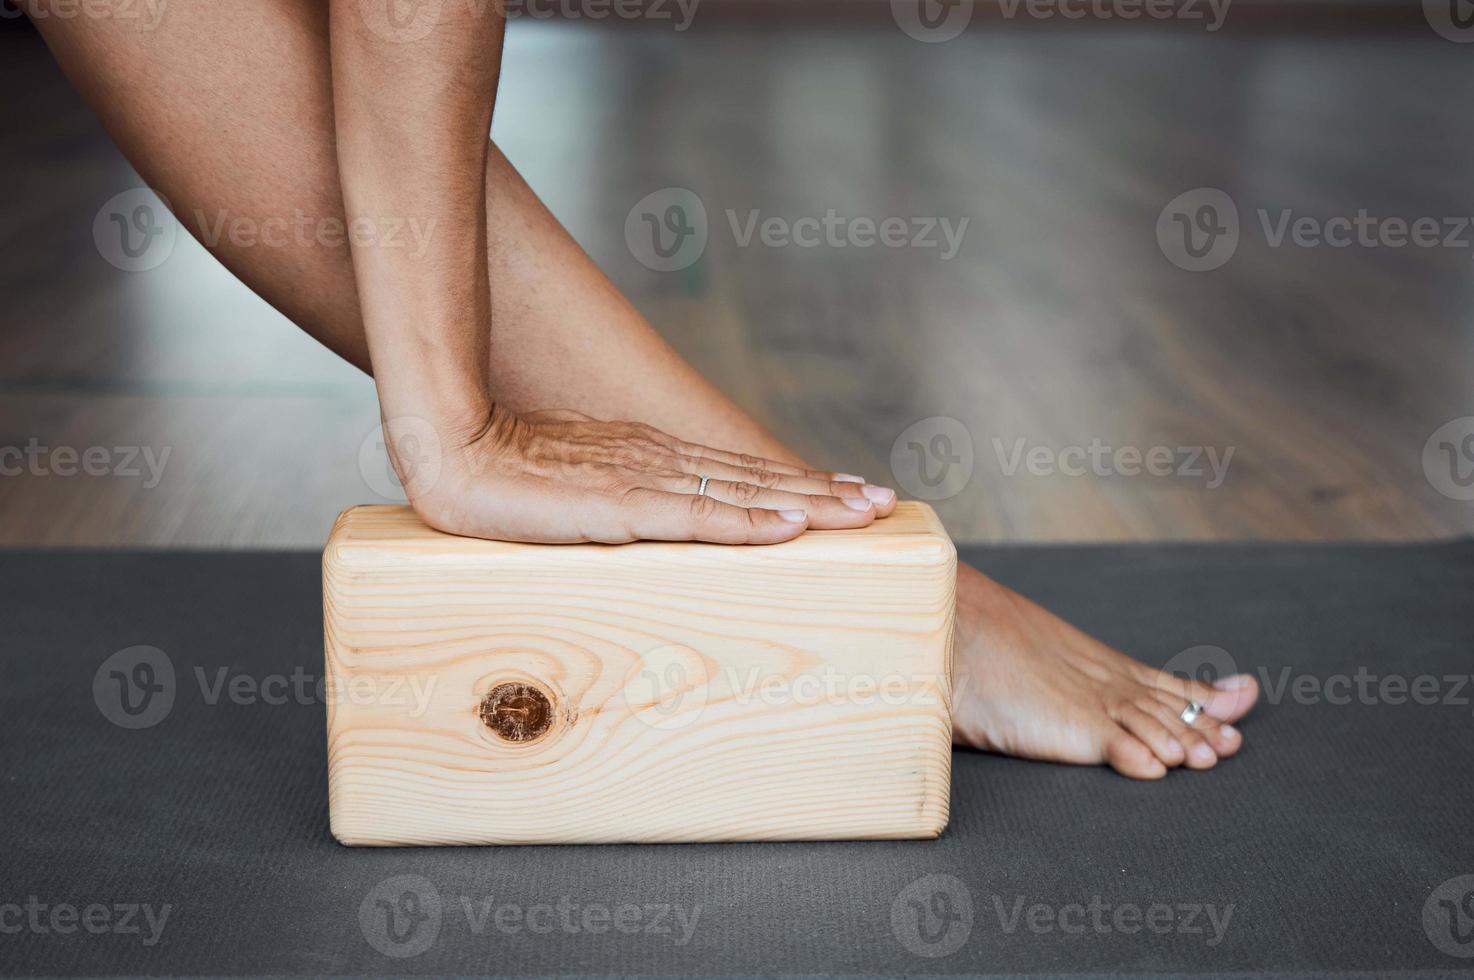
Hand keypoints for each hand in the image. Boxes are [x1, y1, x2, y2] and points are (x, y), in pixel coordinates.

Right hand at [385, 406, 897, 544]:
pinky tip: (790, 528)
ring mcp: (643, 478)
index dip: (796, 483)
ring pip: (743, 493)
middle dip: (825, 491)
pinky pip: (698, 517)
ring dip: (809, 503)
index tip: (847, 493)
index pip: (738, 473)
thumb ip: (615, 505)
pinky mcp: (619, 504)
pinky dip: (749, 522)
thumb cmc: (499, 474)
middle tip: (882, 500)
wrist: (449, 450)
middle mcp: (659, 460)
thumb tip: (645, 526)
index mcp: (649, 456)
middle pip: (757, 478)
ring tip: (863, 512)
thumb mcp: (574, 492)